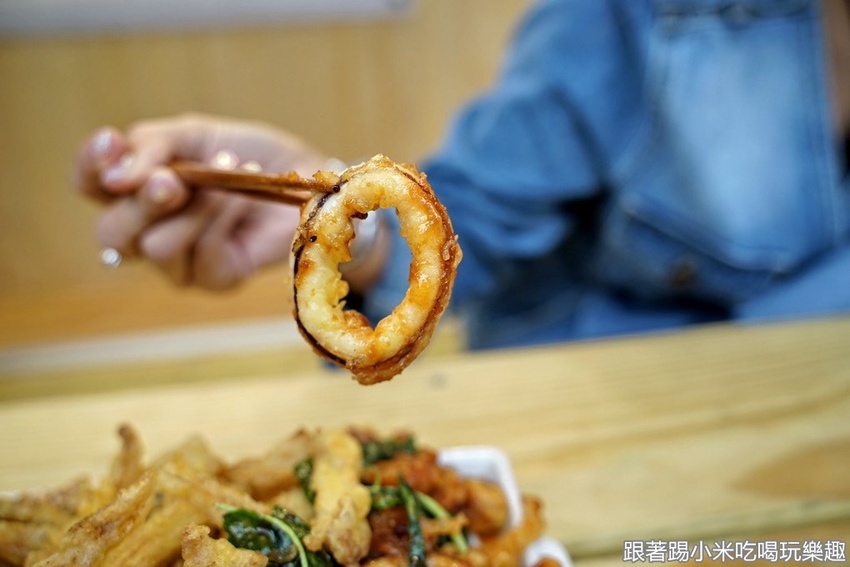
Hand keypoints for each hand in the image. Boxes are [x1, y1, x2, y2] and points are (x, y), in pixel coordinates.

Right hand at [74, 113, 328, 288]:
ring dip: (194, 207)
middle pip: (113, 231)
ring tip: (230, 170)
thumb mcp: (197, 135)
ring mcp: (181, 262)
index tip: (113, 138)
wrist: (306, 176)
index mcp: (134, 190)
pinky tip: (244, 193)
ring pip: (157, 247)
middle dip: (144, 200)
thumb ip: (153, 147)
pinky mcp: (215, 278)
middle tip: (174, 176)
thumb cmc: (250, 154)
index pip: (89, 184)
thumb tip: (115, 178)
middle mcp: (148, 231)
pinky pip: (202, 255)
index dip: (92, 165)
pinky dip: (222, 217)